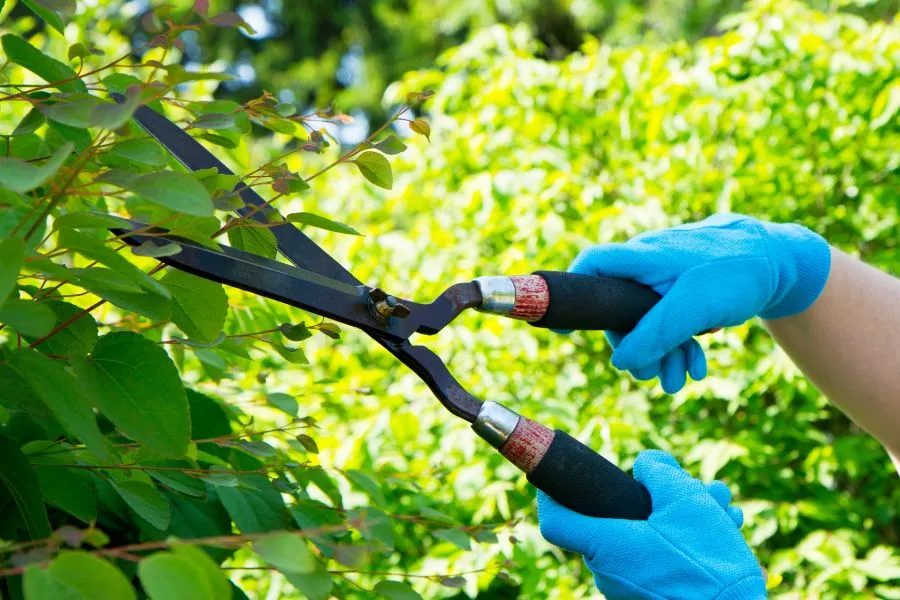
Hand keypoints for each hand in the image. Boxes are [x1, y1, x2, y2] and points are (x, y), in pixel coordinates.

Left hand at [538, 450, 766, 599]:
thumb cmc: (708, 560)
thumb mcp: (685, 499)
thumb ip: (658, 472)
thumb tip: (645, 464)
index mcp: (605, 545)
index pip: (556, 521)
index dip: (552, 495)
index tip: (560, 477)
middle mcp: (608, 572)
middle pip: (615, 519)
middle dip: (652, 495)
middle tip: (690, 482)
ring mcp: (628, 589)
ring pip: (646, 535)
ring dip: (681, 513)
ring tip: (719, 501)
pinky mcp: (650, 597)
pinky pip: (660, 558)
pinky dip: (685, 539)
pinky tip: (724, 523)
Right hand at [567, 213, 829, 391]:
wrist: (785, 261)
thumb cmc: (736, 273)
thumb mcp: (692, 308)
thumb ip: (654, 336)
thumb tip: (622, 364)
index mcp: (641, 258)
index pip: (591, 267)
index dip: (570, 292)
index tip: (560, 325)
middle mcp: (647, 266)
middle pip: (620, 312)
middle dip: (638, 349)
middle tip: (656, 377)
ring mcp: (666, 279)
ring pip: (648, 323)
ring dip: (664, 355)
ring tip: (685, 379)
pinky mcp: (685, 291)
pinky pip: (672, 323)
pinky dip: (682, 346)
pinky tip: (699, 365)